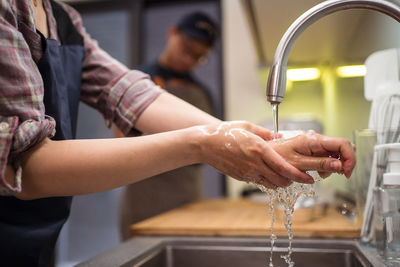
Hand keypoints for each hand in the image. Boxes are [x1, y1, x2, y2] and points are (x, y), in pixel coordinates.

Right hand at [197, 121, 313, 188]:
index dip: (298, 175)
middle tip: (299, 177)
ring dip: (281, 182)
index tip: (308, 178)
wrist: (205, 145)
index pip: (283, 167)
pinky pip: (260, 183)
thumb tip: (280, 136)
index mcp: (259, 149)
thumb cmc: (225, 132)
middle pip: (280, 180)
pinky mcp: (242, 177)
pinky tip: (269, 174)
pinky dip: (268, 181)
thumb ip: (266, 133)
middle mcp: (254, 163)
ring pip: (271, 185)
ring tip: (285, 176)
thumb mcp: (247, 126)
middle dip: (292, 181)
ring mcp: (247, 172)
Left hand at [269, 131, 355, 178]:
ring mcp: (314, 145)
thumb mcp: (299, 164)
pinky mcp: (311, 150)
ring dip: (334, 166)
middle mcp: (316, 140)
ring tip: (322, 175)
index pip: (343, 144)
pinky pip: (326, 157)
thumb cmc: (277, 158)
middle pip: (342, 148)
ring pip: (335, 153)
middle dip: (343, 162)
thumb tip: (339, 165)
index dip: (350, 158)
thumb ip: (320, 164)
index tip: (347, 172)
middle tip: (338, 174)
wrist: (264, 156)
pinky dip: (327, 166)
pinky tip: (318, 173)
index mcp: (314, 140)